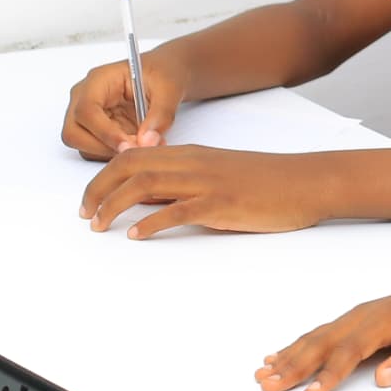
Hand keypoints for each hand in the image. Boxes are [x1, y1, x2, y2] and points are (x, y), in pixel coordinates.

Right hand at [60, 54, 185, 158]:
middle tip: (137, 149)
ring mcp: (88, 114)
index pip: (86, 110)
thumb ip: (161, 115)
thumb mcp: (170, 89)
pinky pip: (96, 149)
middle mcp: (85, 97)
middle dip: (103, 147)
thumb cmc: (164, 73)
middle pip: (73, 132)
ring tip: (144, 145)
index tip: (128, 145)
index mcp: (98, 80)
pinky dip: (115, 154)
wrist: (166, 75)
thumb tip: (147, 142)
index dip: (104, 132)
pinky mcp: (97, 129)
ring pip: (82, 144)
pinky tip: (139, 145)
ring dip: (111, 152)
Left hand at [80, 145, 325, 237]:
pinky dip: (152, 223)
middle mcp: (193, 163)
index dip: (102, 177)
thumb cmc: (268, 182)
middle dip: (97, 189)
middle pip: (129, 167)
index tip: (88, 199)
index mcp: (190, 155)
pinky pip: (179, 210)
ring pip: (146, 185)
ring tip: (100, 225)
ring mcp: (207, 182)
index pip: (132, 156)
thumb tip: (148, 203)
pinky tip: (138, 235)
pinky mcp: (223, 203)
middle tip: (84, 214)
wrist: (307, 181)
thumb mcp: (218, 176)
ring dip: (115, 205)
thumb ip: (184, 185)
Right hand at [256, 281, 390, 390]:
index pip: (349, 351)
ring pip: (316, 338)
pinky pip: (321, 333)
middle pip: (322, 343)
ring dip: (289, 356)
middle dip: (293, 366)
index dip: (329, 374)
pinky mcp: (356, 321)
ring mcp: (357, 317)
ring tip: (263, 374)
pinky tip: (279, 356)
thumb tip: (383, 379)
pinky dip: (298, 346)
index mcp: (383, 321)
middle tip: (267, 385)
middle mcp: (363, 316)